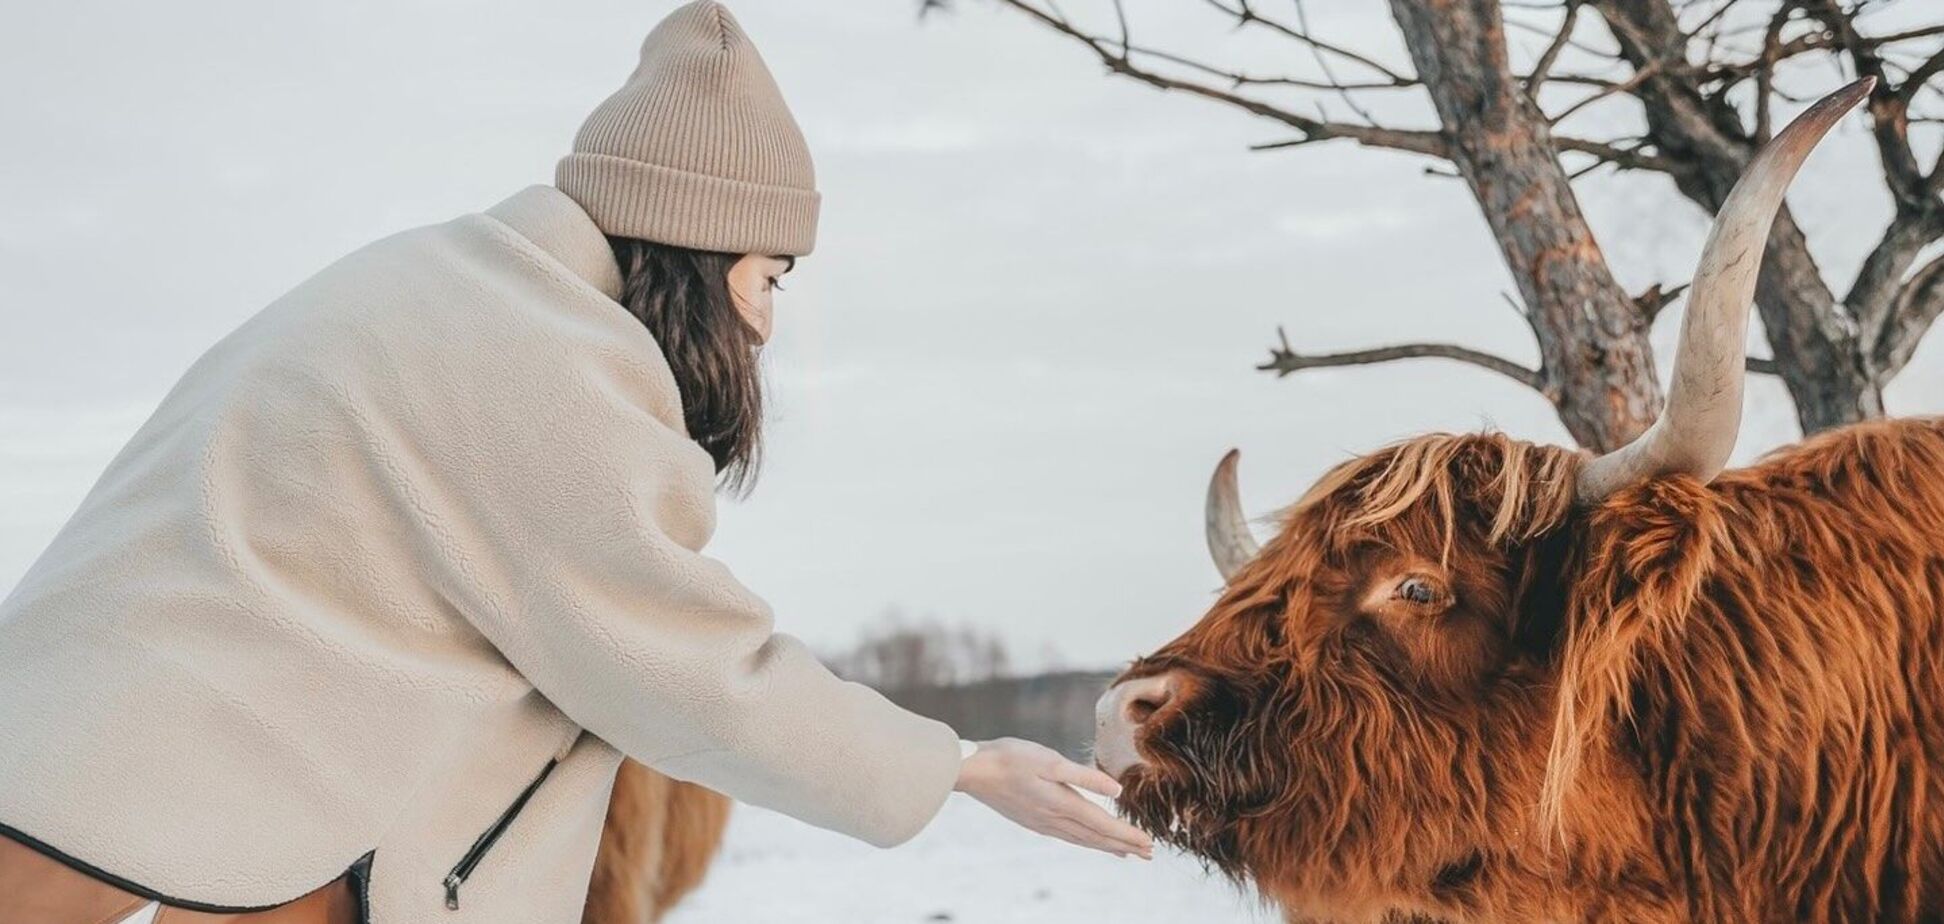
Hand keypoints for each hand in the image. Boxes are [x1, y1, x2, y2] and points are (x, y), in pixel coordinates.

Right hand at [954, 737, 1153, 858]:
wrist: (972, 770)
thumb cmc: (1011, 758)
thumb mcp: (1050, 761)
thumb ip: (1085, 776)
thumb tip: (1117, 790)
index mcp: (1063, 804)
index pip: (1104, 824)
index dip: (1128, 834)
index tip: (1149, 843)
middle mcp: (1055, 819)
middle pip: (1097, 838)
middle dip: (1124, 846)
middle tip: (1148, 854)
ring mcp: (1043, 823)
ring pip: (1083, 840)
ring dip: (1107, 846)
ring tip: (1126, 853)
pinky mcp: (1033, 820)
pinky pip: (1068, 837)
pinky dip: (1086, 842)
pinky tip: (1088, 840)